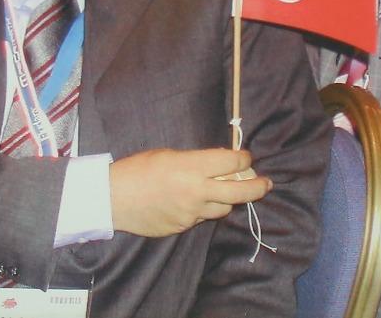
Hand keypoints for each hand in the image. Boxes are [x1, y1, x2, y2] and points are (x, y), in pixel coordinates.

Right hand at [109, 148, 271, 237]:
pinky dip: (203, 210)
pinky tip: (192, 202)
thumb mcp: (169, 155)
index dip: (244, 159)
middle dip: (258, 186)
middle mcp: (197, 191)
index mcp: (193, 167)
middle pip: (240, 191)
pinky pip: (201, 218)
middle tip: (267, 183)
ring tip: (224, 193)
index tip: (246, 157)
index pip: (232, 163)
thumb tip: (217, 163)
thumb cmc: (138, 169)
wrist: (113, 198)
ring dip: (227, 200)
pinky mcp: (183, 227)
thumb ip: (195, 160)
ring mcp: (192, 213)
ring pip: (224, 209)